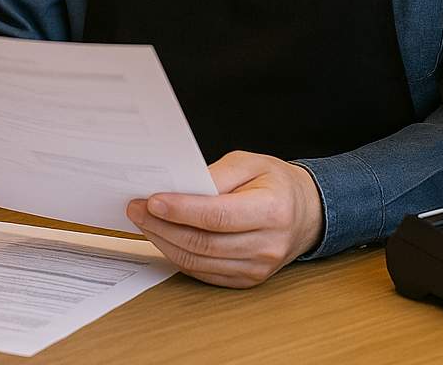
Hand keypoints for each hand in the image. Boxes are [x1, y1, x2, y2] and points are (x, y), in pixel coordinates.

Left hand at [126, 151, 322, 287]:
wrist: (306, 212)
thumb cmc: (276, 183)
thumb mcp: (251, 163)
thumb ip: (217, 174)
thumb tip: (181, 187)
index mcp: (272, 210)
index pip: (218, 216)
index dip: (182, 210)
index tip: (152, 200)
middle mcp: (267, 245)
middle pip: (204, 243)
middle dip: (163, 226)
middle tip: (137, 209)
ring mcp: (258, 268)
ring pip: (199, 261)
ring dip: (165, 242)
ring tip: (144, 221)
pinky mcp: (247, 280)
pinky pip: (204, 273)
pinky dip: (179, 256)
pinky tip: (164, 238)